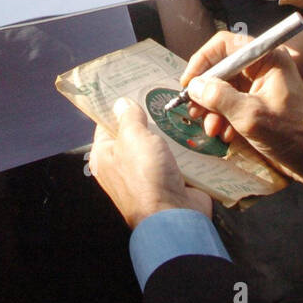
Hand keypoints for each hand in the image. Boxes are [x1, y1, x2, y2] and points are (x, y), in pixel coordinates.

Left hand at [89, 98, 211, 228]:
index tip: (132, 85)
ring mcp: (149, 174)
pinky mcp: (171, 180)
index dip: (118, 105)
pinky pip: (177, 158)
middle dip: (150, 115)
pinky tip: (196, 129)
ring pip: (160, 144)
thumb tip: (121, 103)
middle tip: (162, 94)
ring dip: (171, 130)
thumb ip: (128, 117)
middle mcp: (124, 166)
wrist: (175, 217)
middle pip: (136, 132)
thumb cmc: (146, 177)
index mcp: (106, 156)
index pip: (107, 123)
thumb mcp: (133, 137)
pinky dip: (186, 146)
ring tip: (183, 108)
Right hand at [179, 32, 302, 186]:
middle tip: (193, 110)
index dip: (202, 61)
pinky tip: (223, 134)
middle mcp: (263, 66)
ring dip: (212, 108)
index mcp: (267, 58)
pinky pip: (232, 103)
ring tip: (208, 128)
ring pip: (224, 88)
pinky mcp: (259, 103)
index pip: (225, 45)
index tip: (188, 83)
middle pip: (222, 67)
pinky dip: (223, 117)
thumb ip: (219, 97)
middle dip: (205, 91)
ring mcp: (261, 85)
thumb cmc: (289, 134)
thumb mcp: (250, 116)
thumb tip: (194, 86)